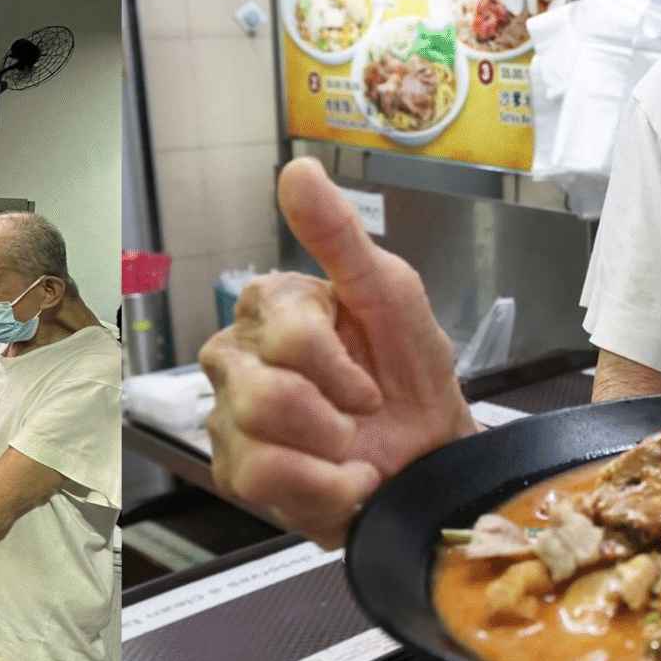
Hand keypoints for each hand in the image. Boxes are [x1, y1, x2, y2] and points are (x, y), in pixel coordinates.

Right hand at [200, 157, 475, 547]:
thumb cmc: (409, 376)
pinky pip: (262, 482)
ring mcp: (229, 416)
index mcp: (273, 306)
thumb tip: (297, 171)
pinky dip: (323, 490)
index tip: (371, 381)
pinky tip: (340, 479)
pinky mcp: (235, 472)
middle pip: (266, 393)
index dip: (340, 367)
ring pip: (259, 439)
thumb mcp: (391, 296)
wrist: (430, 458)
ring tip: (350, 448)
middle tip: (361, 414)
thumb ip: (339, 234)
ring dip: (331, 454)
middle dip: (334, 416)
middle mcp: (239, 357)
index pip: (288, 334)